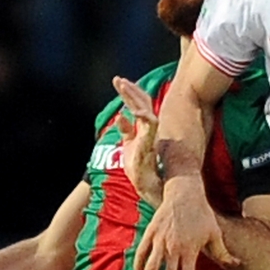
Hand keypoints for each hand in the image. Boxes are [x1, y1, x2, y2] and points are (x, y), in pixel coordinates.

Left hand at [112, 76, 163, 206]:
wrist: (151, 191)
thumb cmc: (142, 171)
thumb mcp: (129, 146)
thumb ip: (126, 131)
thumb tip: (121, 116)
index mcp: (144, 130)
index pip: (140, 106)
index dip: (131, 93)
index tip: (120, 82)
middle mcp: (150, 130)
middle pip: (142, 103)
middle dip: (130, 90)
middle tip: (118, 79)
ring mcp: (151, 136)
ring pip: (145, 109)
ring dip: (133, 97)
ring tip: (122, 85)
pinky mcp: (150, 143)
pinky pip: (149, 123)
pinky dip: (141, 113)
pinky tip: (131, 107)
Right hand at [133, 175, 233, 269]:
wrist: (185, 192)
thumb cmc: (202, 214)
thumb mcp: (215, 233)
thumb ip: (223, 252)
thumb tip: (237, 265)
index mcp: (190, 250)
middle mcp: (173, 247)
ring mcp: (160, 240)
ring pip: (151, 267)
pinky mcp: (150, 232)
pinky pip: (141, 252)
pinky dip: (138, 265)